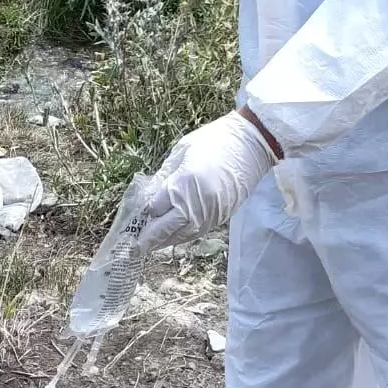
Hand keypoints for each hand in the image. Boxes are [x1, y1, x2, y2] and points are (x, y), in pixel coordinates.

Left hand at [138, 110, 279, 249]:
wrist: (252, 144)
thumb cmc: (215, 140)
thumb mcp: (181, 151)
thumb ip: (164, 177)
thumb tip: (149, 198)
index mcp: (182, 184)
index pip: (156, 208)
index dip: (145, 213)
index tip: (136, 216)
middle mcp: (194, 205)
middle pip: (165, 229)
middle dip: (149, 238)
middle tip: (134, 246)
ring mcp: (208, 215)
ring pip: (181, 236)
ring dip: (164, 241)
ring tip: (150, 245)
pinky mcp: (219, 219)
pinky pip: (195, 233)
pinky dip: (181, 236)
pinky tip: (172, 237)